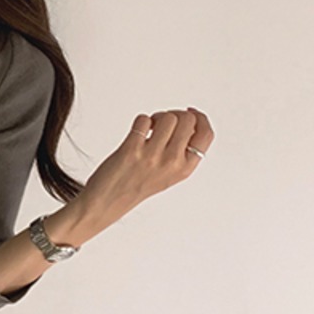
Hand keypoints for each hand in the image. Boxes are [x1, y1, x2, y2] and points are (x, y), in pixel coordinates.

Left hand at [80, 107, 214, 222]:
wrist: (107, 201)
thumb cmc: (136, 186)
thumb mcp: (170, 175)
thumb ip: (182, 153)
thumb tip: (189, 122)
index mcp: (185, 168)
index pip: (206, 135)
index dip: (200, 118)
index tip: (191, 112)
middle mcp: (171, 162)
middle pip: (187, 120)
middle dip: (175, 114)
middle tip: (162, 122)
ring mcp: (152, 156)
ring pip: (167, 117)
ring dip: (157, 116)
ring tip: (150, 127)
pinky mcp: (132, 149)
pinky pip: (143, 120)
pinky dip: (141, 121)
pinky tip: (138, 132)